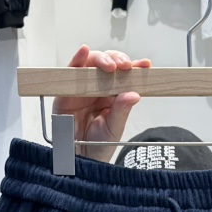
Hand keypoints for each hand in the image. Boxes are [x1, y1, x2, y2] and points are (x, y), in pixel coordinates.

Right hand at [53, 45, 151, 162]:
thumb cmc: (99, 145)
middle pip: (107, 64)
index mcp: (112, 95)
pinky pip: (70, 72)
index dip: (134, 67)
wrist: (81, 159)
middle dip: (118, 60)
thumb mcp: (114, 128)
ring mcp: (82, 88)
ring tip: (110, 65)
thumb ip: (122, 110)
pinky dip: (77, 59)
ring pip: (90, 64)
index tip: (145, 65)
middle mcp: (97, 89)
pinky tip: (83, 51)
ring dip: (101, 59)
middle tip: (126, 66)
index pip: (124, 76)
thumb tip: (134, 94)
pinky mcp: (66, 91)